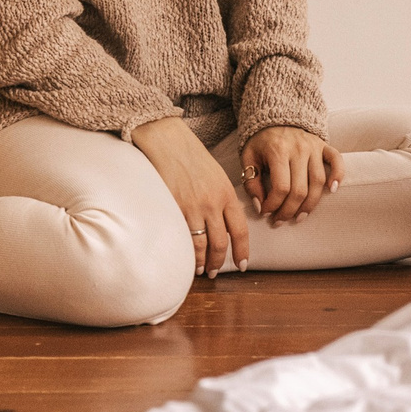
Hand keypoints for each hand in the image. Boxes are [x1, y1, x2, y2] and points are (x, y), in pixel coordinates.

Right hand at [132, 115, 251, 276]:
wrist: (167, 139)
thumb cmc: (191, 156)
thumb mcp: (216, 175)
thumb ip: (222, 199)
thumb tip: (225, 223)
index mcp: (226, 193)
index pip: (240, 230)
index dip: (242, 251)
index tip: (243, 264)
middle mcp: (212, 202)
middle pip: (221, 242)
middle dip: (220, 261)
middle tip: (216, 271)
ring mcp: (193, 206)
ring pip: (202, 244)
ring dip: (202, 262)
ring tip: (201, 269)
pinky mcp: (174, 207)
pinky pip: (183, 237)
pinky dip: (186, 252)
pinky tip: (185, 258)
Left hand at [241, 126, 341, 226]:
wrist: (275, 116)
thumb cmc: (261, 141)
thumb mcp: (248, 157)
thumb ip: (251, 182)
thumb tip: (259, 207)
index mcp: (278, 151)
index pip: (280, 187)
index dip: (273, 205)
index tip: (265, 212)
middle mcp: (299, 149)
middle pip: (300, 190)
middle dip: (289, 210)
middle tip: (280, 220)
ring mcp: (313, 147)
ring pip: (318, 182)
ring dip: (310, 204)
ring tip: (299, 217)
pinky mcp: (324, 146)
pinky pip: (336, 160)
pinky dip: (338, 175)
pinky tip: (332, 190)